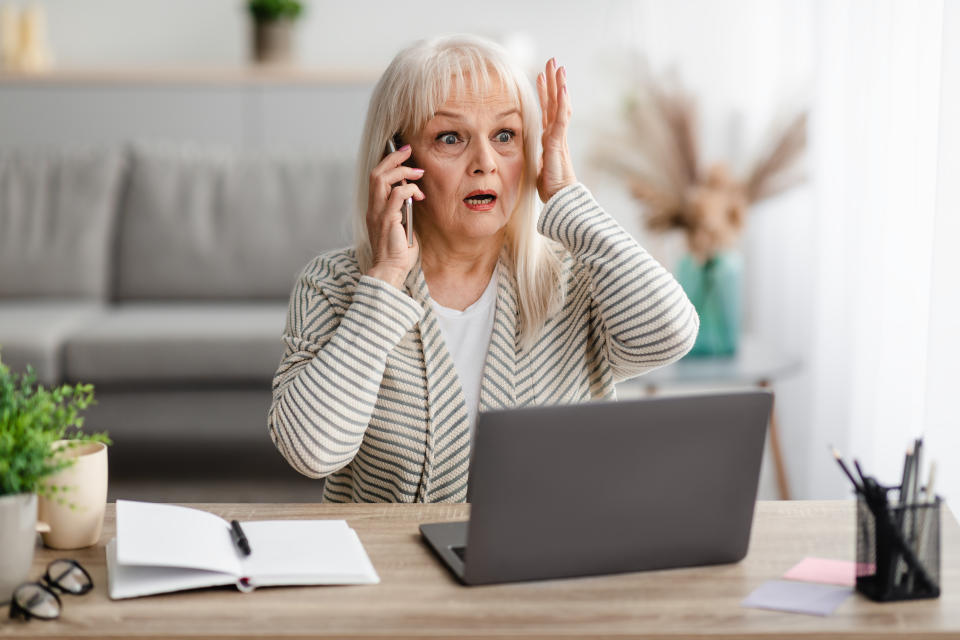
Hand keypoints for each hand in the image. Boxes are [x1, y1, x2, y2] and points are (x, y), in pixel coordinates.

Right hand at [365, 144, 424, 288]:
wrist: (390, 271)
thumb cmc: (398, 253)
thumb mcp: (402, 226)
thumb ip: (403, 210)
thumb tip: (414, 195)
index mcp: (375, 208)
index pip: (376, 177)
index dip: (388, 162)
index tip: (403, 154)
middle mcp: (373, 208)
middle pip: (376, 172)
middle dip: (393, 158)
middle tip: (409, 151)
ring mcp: (378, 213)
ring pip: (382, 179)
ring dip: (402, 171)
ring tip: (418, 173)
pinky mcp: (387, 219)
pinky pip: (396, 195)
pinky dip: (408, 189)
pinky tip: (419, 195)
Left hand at [536, 58, 576, 201]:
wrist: (562, 200)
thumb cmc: (552, 189)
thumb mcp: (539, 169)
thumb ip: (537, 159)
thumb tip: (531, 158)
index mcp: (550, 139)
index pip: (548, 111)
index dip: (545, 93)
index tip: (541, 77)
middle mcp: (556, 134)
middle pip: (555, 102)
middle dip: (553, 82)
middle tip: (552, 62)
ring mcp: (559, 137)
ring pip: (560, 106)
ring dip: (559, 86)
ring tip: (558, 67)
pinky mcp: (559, 142)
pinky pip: (561, 119)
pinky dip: (562, 102)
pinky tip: (562, 88)